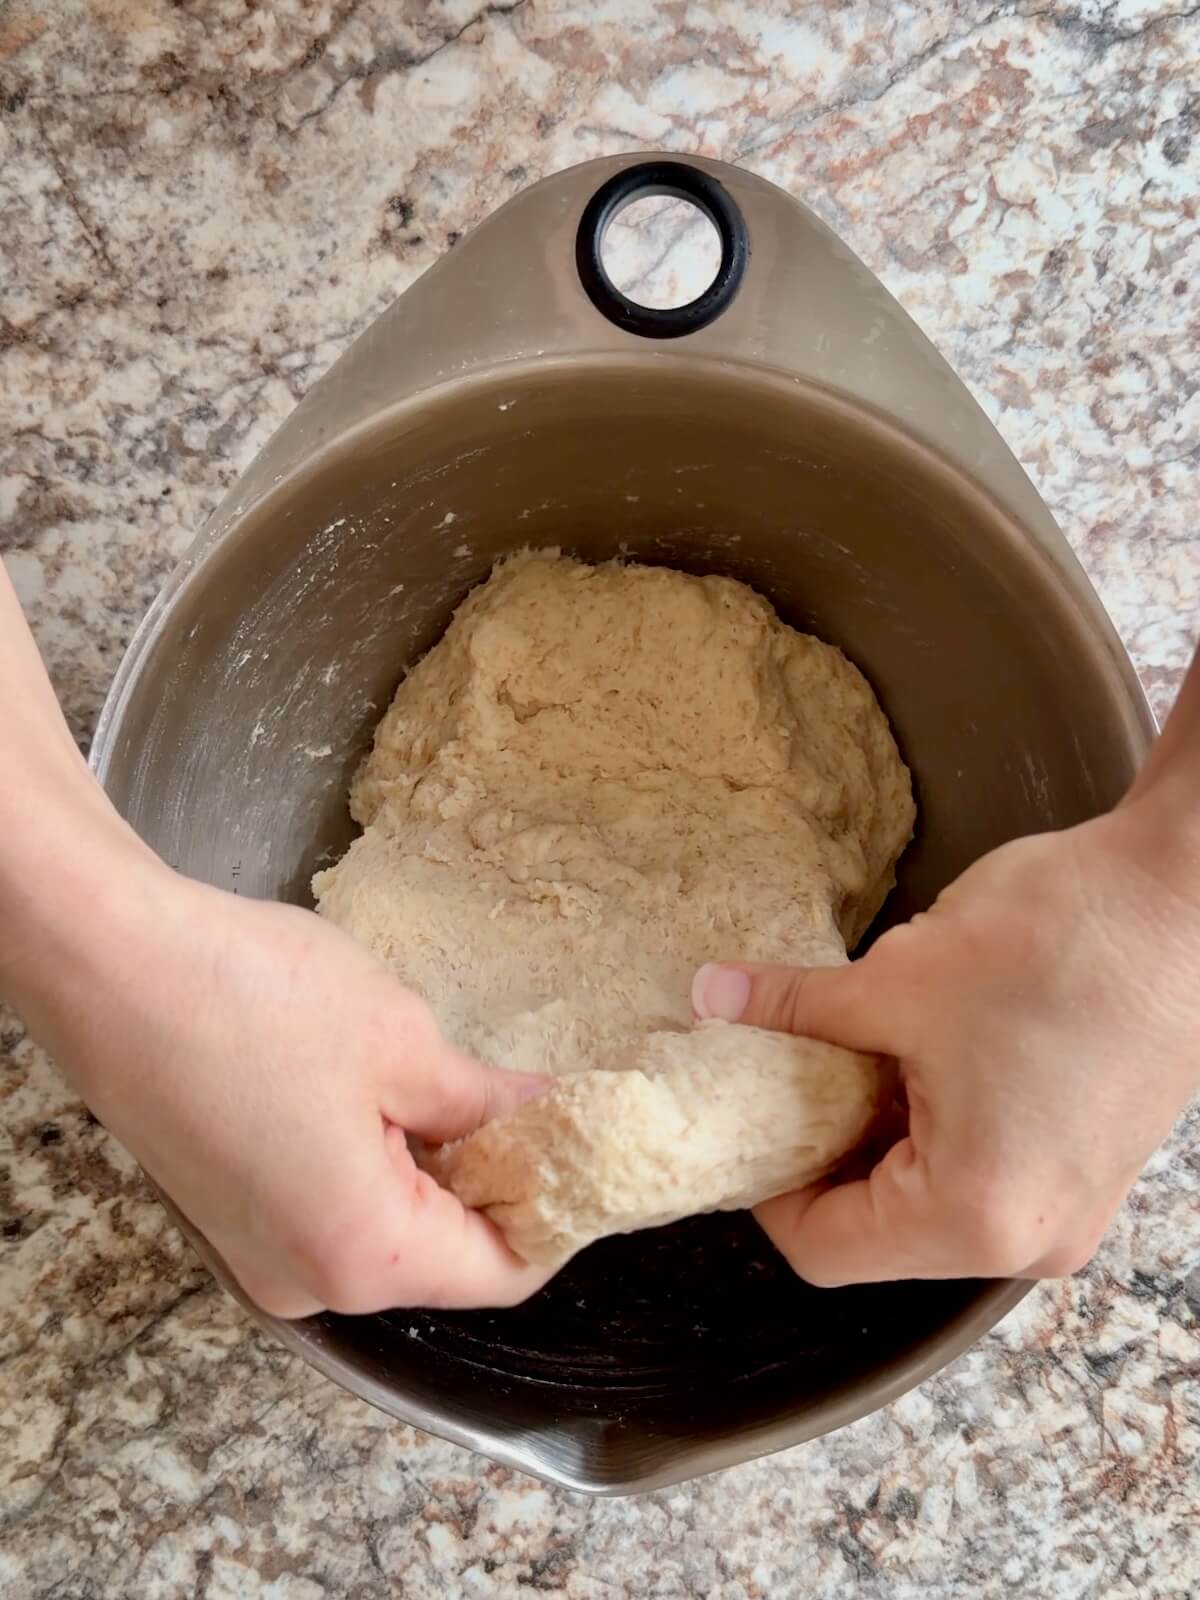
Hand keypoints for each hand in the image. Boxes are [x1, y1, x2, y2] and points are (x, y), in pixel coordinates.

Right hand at [5, 824, 548, 1318]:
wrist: (109, 962)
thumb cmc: (249, 998)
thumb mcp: (404, 1042)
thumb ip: (487, 1102)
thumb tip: (545, 1113)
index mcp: (363, 1254)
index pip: (504, 1274)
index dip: (559, 1211)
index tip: (587, 1148)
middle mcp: (307, 1281)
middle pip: (443, 1260)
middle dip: (496, 1185)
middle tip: (527, 1099)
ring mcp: (258, 1253)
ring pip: (386, 1234)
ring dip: (432, 1170)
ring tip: (452, 1083)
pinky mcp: (228, 1215)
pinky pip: (329, 1212)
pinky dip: (372, 1166)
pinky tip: (379, 1091)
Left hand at [692, 799, 1199, 1284]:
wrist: (1186, 894)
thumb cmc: (1061, 943)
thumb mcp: (897, 979)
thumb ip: (793, 1008)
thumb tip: (713, 998)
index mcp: (977, 1217)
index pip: (825, 1249)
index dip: (764, 1190)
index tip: (737, 1125)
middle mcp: (1031, 1240)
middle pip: (878, 1234)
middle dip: (821, 1157)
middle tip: (780, 1084)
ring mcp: (1069, 1209)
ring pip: (928, 1202)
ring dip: (878, 1137)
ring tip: (848, 1058)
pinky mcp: (1088, 1167)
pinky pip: (981, 1174)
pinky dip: (933, 1127)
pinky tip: (914, 1056)